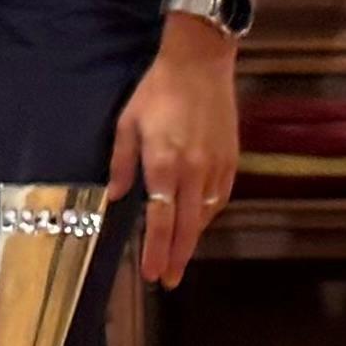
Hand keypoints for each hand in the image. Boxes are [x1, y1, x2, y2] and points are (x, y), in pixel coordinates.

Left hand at [108, 23, 240, 286]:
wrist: (199, 65)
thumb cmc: (157, 91)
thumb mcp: (127, 123)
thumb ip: (121, 163)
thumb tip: (115, 196)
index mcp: (164, 164)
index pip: (160, 220)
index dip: (157, 250)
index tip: (152, 274)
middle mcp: (194, 171)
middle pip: (186, 226)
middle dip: (177, 257)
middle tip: (169, 280)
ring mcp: (216, 166)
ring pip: (204, 215)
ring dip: (192, 238)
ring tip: (179, 256)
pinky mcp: (231, 160)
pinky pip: (219, 198)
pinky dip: (207, 215)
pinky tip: (197, 223)